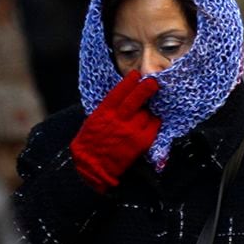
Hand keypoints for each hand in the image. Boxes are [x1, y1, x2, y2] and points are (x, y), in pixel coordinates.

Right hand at [70, 70, 159, 192]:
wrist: (93, 167)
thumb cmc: (90, 144)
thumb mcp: (93, 121)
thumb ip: (107, 109)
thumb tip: (121, 99)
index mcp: (104, 112)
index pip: (120, 91)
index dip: (129, 81)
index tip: (136, 75)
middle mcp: (119, 119)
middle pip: (137, 98)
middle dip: (146, 88)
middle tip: (153, 83)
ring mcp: (131, 130)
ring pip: (147, 114)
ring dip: (147, 113)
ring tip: (143, 117)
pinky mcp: (141, 142)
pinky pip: (153, 127)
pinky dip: (153, 124)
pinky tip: (149, 125)